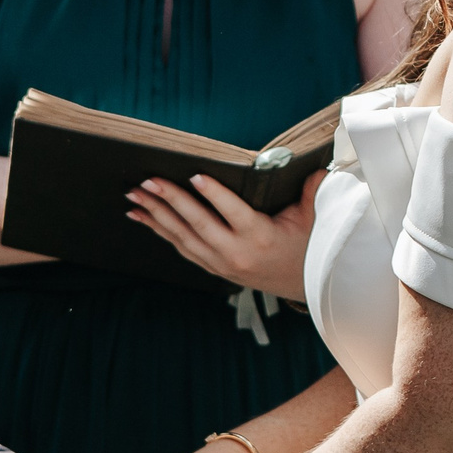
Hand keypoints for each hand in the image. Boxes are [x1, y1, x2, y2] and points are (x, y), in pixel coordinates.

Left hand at [126, 169, 322, 301]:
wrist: (302, 286)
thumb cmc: (307, 246)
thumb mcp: (314, 219)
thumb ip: (312, 191)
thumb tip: (318, 167)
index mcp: (260, 238)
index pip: (233, 212)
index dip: (214, 194)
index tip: (195, 175)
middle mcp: (236, 253)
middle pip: (198, 223)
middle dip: (170, 200)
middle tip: (148, 181)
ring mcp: (221, 263)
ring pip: (182, 237)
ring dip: (156, 215)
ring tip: (134, 195)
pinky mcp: (212, 266)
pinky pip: (181, 247)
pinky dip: (160, 230)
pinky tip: (143, 216)